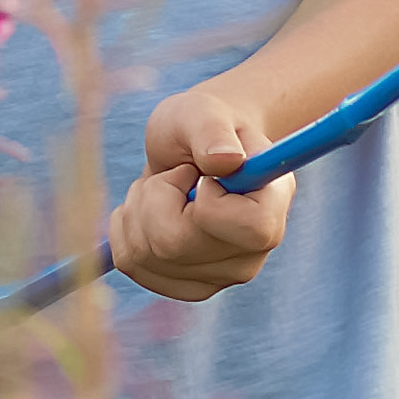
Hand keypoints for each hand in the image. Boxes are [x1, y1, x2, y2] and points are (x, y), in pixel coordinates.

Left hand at [109, 74, 293, 302]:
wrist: (193, 149)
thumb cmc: (204, 125)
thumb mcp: (204, 112)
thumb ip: (213, 131)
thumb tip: (225, 160)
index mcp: (272, 207)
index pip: (250, 229)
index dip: (211, 201)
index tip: (202, 176)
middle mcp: (252, 252)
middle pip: (176, 245)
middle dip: (157, 196)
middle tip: (175, 172)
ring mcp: (219, 277)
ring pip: (148, 255)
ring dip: (139, 208)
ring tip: (163, 184)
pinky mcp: (184, 286)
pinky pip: (132, 264)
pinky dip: (126, 228)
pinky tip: (148, 207)